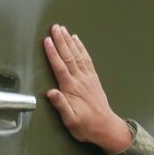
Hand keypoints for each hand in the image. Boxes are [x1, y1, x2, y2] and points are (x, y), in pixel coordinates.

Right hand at [42, 25, 132, 154]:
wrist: (106, 127)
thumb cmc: (86, 126)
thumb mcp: (70, 121)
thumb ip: (61, 105)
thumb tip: (51, 92)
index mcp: (71, 89)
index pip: (60, 67)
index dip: (53, 53)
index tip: (47, 40)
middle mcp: (80, 80)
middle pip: (69, 56)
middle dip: (61, 40)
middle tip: (54, 27)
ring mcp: (88, 77)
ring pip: (77, 54)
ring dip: (69, 40)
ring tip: (63, 29)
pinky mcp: (93, 78)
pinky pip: (86, 59)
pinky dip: (81, 47)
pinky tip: (77, 40)